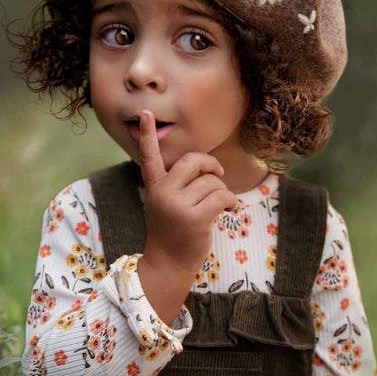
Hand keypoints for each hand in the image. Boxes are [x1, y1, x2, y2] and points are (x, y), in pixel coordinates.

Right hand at [138, 109, 238, 273]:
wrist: (168, 263)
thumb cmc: (172, 230)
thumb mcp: (165, 203)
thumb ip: (178, 183)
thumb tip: (209, 168)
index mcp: (154, 186)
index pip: (149, 156)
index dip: (149, 134)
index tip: (146, 112)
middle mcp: (163, 192)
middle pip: (193, 160)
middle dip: (212, 165)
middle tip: (218, 173)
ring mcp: (178, 206)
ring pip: (212, 181)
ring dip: (222, 190)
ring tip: (219, 203)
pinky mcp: (195, 218)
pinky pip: (222, 196)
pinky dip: (230, 201)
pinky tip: (228, 209)